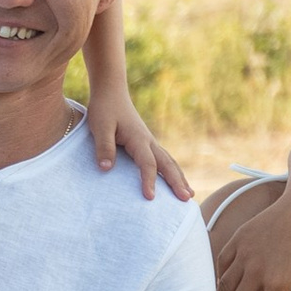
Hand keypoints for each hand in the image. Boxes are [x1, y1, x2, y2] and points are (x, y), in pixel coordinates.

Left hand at [88, 87, 190, 201]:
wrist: (111, 91)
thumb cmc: (105, 108)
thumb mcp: (100, 127)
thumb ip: (104, 147)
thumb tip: (106, 169)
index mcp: (138, 138)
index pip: (147, 163)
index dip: (149, 181)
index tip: (150, 198)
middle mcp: (148, 141)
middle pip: (167, 164)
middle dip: (177, 182)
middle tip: (187, 199)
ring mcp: (150, 142)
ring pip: (169, 162)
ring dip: (180, 178)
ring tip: (190, 195)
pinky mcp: (146, 143)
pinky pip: (164, 159)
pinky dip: (173, 171)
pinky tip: (176, 180)